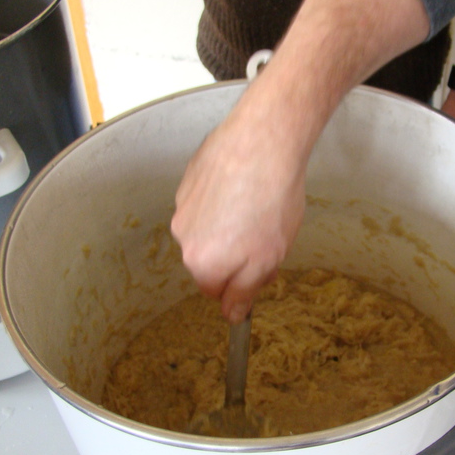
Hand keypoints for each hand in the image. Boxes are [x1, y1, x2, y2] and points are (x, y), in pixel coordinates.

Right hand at [171, 0, 427, 322]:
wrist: (264, 139)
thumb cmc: (272, 198)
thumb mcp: (269, 258)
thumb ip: (246, 291)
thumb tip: (231, 314)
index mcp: (201, 261)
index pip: (215, 292)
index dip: (243, 283)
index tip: (263, 269)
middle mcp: (183, 234)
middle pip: (209, 260)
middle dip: (236, 254)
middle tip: (267, 234)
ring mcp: (183, 202)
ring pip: (208, 229)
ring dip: (231, 225)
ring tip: (260, 204)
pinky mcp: (190, 176)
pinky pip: (208, 200)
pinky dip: (226, 198)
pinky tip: (248, 185)